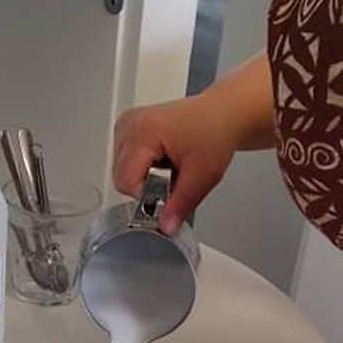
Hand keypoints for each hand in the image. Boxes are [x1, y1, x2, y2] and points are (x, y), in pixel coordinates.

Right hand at [114, 98, 237, 235]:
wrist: (221, 114)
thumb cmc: (215, 133)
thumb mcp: (202, 176)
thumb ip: (181, 205)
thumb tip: (165, 227)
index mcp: (142, 132)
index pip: (125, 181)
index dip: (147, 195)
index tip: (168, 191)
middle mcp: (129, 125)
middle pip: (121, 176)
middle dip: (147, 185)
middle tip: (173, 173)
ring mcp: (126, 124)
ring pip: (121, 170)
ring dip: (144, 176)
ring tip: (168, 163)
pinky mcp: (127, 127)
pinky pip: (125, 159)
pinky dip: (143, 166)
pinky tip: (161, 157)